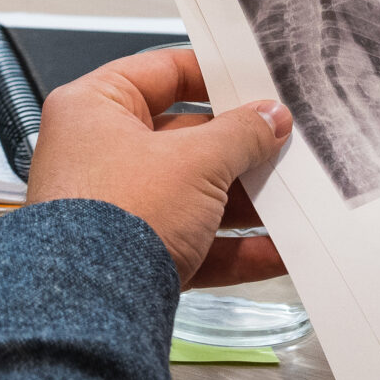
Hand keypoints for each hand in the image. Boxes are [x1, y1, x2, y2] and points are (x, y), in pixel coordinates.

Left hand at [24, 47, 291, 287]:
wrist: (90, 307)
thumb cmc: (113, 217)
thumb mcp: (194, 161)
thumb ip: (240, 135)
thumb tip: (267, 118)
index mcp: (94, 108)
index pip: (160, 72)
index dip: (211, 75)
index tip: (254, 83)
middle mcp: (97, 154)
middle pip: (182, 138)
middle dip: (237, 148)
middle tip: (281, 144)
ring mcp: (114, 208)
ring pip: (191, 194)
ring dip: (242, 200)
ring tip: (290, 196)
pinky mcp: (133, 257)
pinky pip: (193, 244)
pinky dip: (234, 247)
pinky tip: (277, 250)